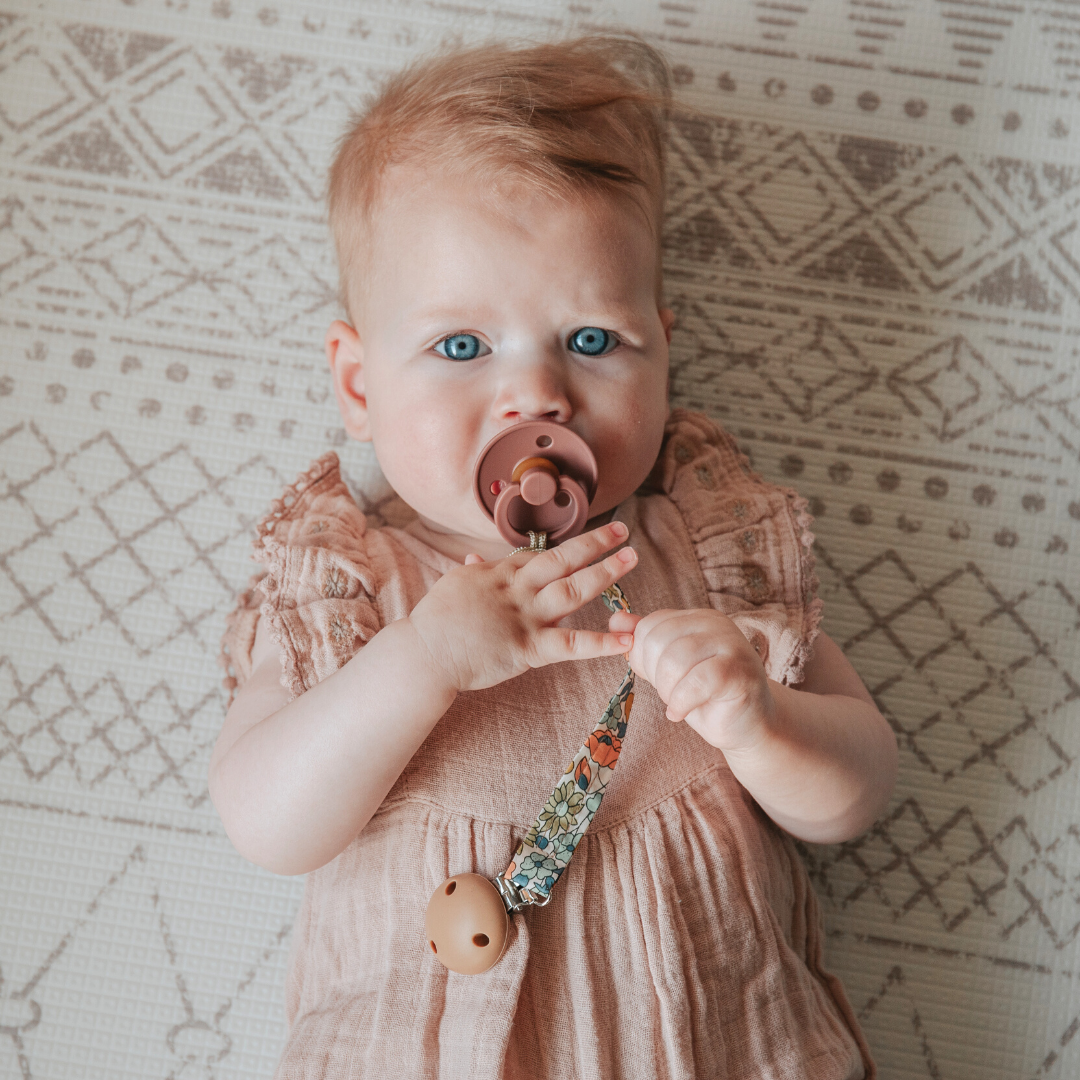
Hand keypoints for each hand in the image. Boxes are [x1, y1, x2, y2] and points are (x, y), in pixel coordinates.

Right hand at [407, 521, 637, 693]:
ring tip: (631, 558)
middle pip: (561, 558)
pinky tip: (626, 640)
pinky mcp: (529, 647)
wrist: (423, 653)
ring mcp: (525, 616)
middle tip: (621, 529)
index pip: (537, 555)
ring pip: (572, 589)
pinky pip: (571, 644)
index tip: (588, 543)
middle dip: (594, 543)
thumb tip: (476, 558)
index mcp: (498, 572)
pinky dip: (601, 643)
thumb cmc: (435, 623)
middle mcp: (516, 588)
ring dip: (604, 572)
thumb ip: (473, 572)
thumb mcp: (454, 586)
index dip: (565, 549)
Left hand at [608, 607, 774, 752]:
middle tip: (669, 694)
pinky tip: (680, 713)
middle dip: (654, 674)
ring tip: (677, 703)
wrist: (745, 726)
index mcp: (698, 618)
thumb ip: (645, 642)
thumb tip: (615, 619)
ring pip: (675, 659)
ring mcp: (732, 645)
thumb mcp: (669, 668)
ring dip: (667, 690)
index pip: (651, 625)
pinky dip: (680, 703)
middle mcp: (716, 624)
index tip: (656, 678)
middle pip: (659, 639)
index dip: (642, 656)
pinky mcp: (740, 671)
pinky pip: (695, 682)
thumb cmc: (705, 697)